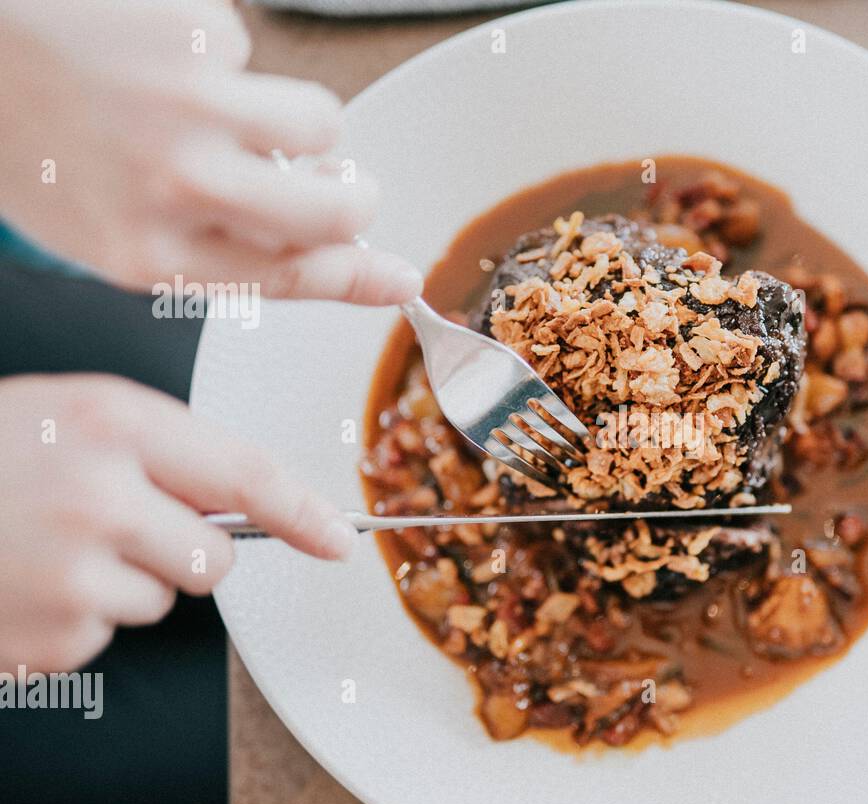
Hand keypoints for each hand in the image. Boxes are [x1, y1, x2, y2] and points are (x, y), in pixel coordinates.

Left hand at [0, 0, 421, 303]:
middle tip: (333, 179)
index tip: (404, 280)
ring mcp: (190, 105)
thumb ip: (213, 247)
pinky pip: (250, 50)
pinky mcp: (195, 34)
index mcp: (150, 253)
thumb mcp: (105, 228)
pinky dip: (213, 50)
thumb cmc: (27, 140)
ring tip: (222, 102)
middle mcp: (178, 187)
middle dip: (351, 195)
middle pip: (336, 211)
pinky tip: (151, 50)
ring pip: (320, 123)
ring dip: (293, 116)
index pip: (291, 277)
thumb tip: (332, 250)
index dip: (360, 280)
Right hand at [0, 374, 356, 672]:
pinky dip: (73, 619)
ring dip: (122, 584)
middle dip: (181, 550)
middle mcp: (98, 495)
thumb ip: (158, 451)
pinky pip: (105, 636)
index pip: (243, 475)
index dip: (303, 513)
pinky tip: (23, 583)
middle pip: (214, 556)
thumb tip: (247, 506)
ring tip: (46, 548)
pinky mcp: (48, 635)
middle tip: (105, 524)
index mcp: (110, 424)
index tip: (338, 542)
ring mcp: (70, 572)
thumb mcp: (67, 415)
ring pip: (162, 600)